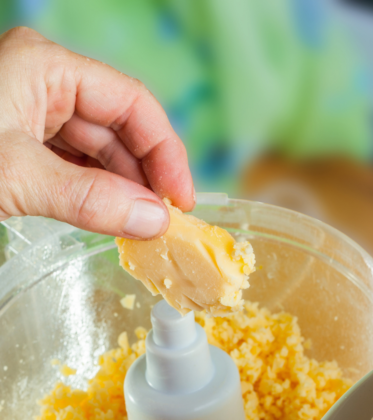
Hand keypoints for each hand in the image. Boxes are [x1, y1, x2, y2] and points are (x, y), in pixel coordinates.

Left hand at [0, 27, 194, 238]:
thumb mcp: (17, 175)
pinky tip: (112, 217)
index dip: (165, 152)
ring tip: (141, 226)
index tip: (181, 200)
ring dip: (122, 190)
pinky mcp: (25, 147)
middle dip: (144, 177)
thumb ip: (86, 198)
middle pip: (118, 129)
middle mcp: (46, 85)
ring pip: (97, 153)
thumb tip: (154, 220)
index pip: (131, 102)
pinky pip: (74, 169)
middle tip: (162, 222)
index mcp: (46, 67)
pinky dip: (95, 195)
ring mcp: (34, 116)